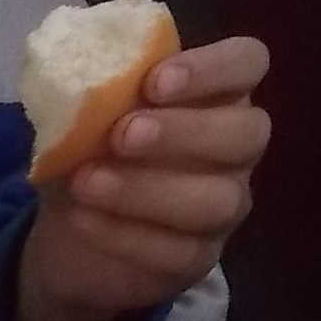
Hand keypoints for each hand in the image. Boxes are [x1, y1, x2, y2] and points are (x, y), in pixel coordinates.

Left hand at [17, 37, 270, 320]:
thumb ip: (94, 88)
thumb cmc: (92, 146)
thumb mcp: (83, 111)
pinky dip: (125, 234)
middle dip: (187, 131)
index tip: (154, 80)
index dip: (213, 68)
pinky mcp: (200, 257)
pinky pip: (179, 251)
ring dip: (149, 189)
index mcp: (218, 92)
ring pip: (220, 199)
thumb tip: (81, 70)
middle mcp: (235, 146)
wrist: (71, 223)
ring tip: (88, 180)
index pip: (249, 62)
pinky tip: (82, 219)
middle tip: (123, 134)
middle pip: (250, 131)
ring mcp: (225, 204)